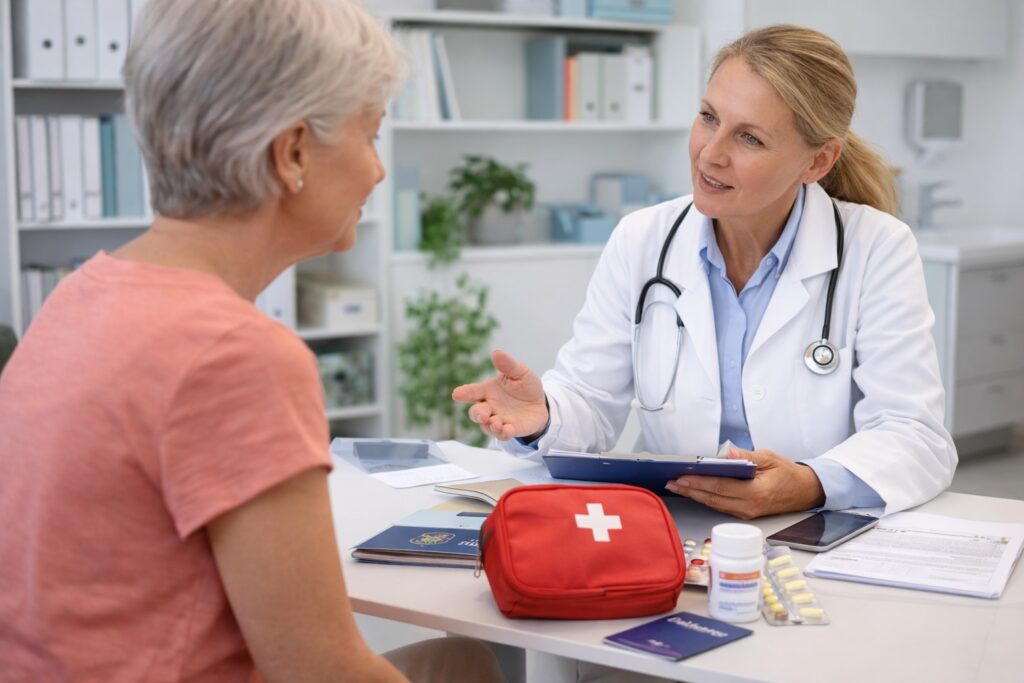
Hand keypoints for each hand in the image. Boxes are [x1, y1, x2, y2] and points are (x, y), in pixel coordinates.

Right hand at [451, 349, 548, 440]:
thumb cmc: (525, 386)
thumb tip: (496, 352)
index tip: (456, 394)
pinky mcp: (511, 430)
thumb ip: (508, 365)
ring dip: (490, 426)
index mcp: (488, 390)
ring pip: (488, 426)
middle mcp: (490, 407)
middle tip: (481, 415)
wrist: (540, 403)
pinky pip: (504, 434)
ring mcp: (499, 420)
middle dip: (477, 414)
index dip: (464, 393)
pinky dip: (504, 433)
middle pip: (476, 412)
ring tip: (496, 424)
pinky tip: (507, 430)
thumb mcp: (520, 372)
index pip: (472, 391)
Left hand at [664, 447, 825, 519]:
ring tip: (677, 486)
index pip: (721, 487)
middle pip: (713, 498)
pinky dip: (706, 498)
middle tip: (671, 482)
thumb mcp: (770, 458)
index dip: (699, 482)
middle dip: (690, 490)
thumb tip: (726, 452)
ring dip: (694, 495)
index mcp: (757, 492)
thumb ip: (747, 456)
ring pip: (714, 504)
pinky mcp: (745, 514)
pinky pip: (721, 506)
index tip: (682, 476)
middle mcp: (750, 506)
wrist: (805, 491)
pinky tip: (694, 492)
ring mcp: (747, 513)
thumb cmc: (788, 473)